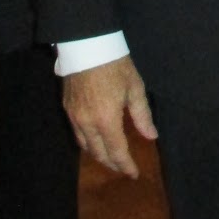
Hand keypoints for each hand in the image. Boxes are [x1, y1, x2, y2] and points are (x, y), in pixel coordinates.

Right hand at [62, 57, 157, 177]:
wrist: (87, 44)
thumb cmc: (115, 64)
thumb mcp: (134, 88)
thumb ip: (142, 115)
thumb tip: (151, 136)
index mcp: (106, 120)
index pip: (117, 152)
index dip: (126, 165)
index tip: (134, 174)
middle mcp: (87, 123)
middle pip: (98, 153)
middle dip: (112, 163)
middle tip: (123, 168)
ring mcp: (74, 116)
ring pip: (85, 145)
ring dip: (98, 154)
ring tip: (110, 157)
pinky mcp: (67, 108)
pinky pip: (77, 133)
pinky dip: (88, 142)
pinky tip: (95, 139)